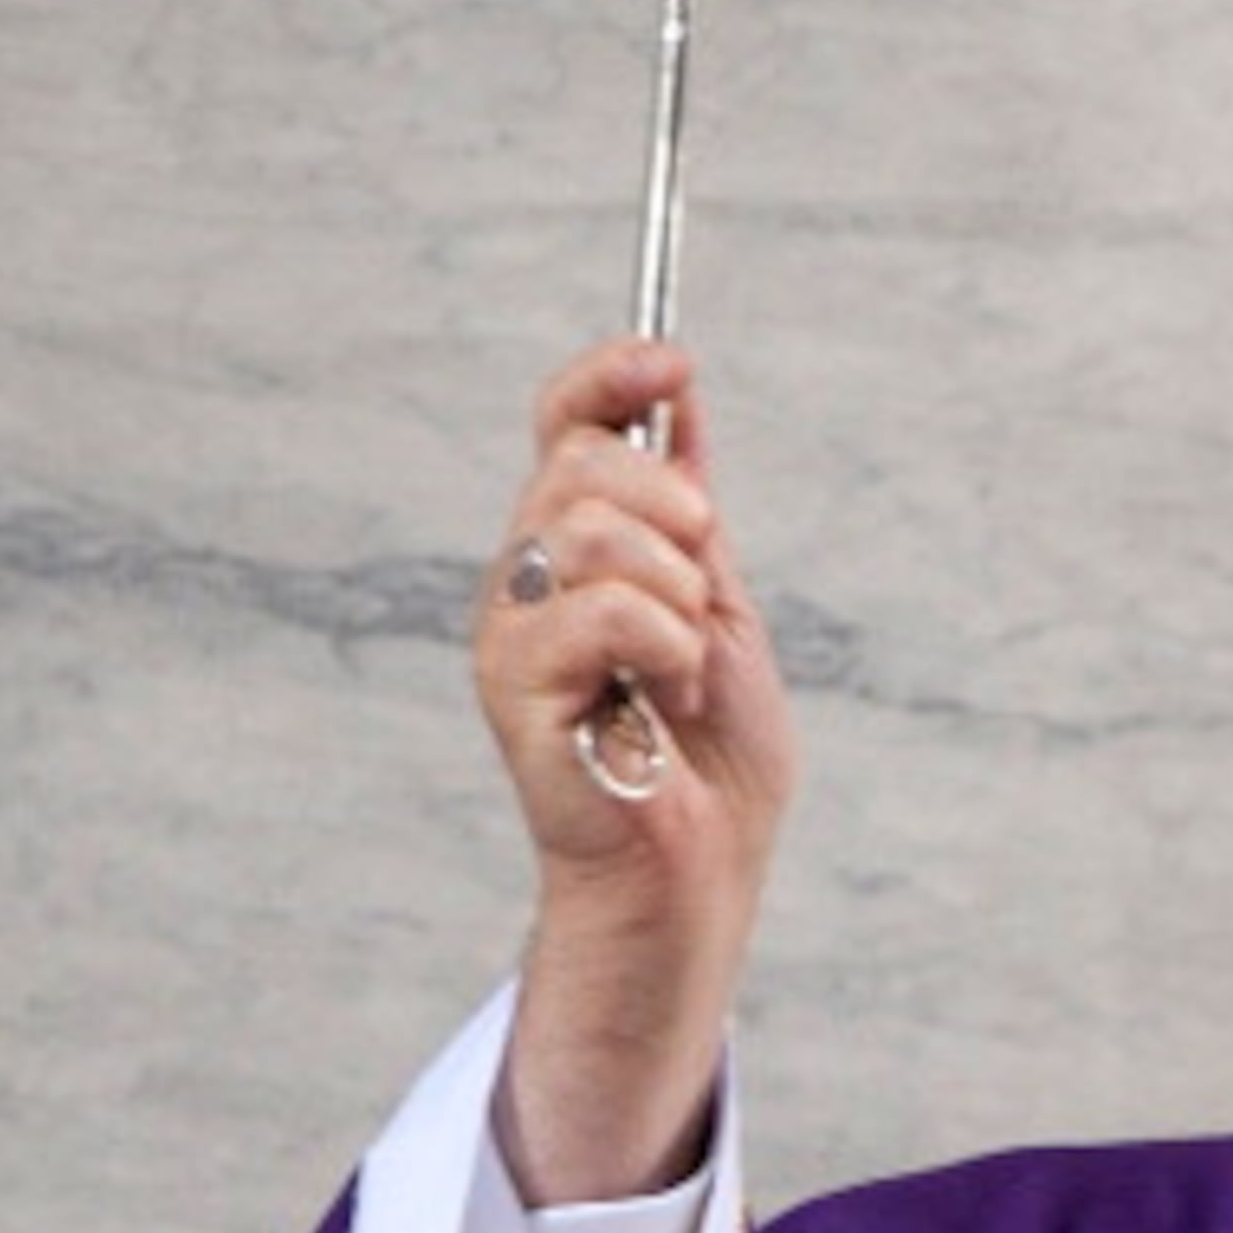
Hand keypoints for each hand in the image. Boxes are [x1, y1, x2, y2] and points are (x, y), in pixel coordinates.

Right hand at [473, 339, 798, 1201]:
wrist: (703, 868)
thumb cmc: (711, 759)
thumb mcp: (720, 604)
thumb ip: (689, 511)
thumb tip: (678, 392)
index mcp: (576, 549)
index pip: (565, 421)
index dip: (612, 374)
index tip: (673, 364)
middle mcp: (528, 579)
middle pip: (584, 461)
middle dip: (677, 513)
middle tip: (704, 592)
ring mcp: (512, 631)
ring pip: (593, 528)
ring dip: (678, 593)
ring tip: (682, 665)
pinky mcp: (513, 689)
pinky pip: (599, 609)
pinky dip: (664, 645)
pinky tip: (663, 699)